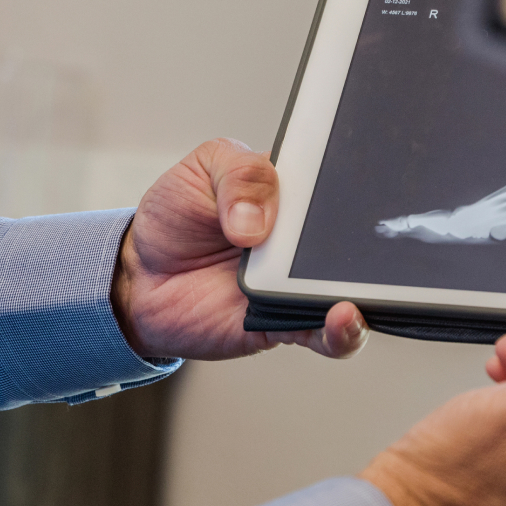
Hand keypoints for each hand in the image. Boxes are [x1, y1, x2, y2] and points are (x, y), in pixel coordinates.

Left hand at [110, 138, 367, 360]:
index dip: (359, 184)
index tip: (363, 187)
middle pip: (355, 239)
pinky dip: (345, 332)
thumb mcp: (202, 171)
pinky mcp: (288, 323)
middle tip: (346, 242)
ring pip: (353, 289)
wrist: (139, 279)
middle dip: (366, 241)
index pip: (343, 184)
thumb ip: (241, 176)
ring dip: (364, 290)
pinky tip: (344, 319)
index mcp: (296, 192)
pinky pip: (328, 335)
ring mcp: (300, 283)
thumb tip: (260, 222)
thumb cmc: (176, 218)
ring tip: (352, 289)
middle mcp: (306, 240)